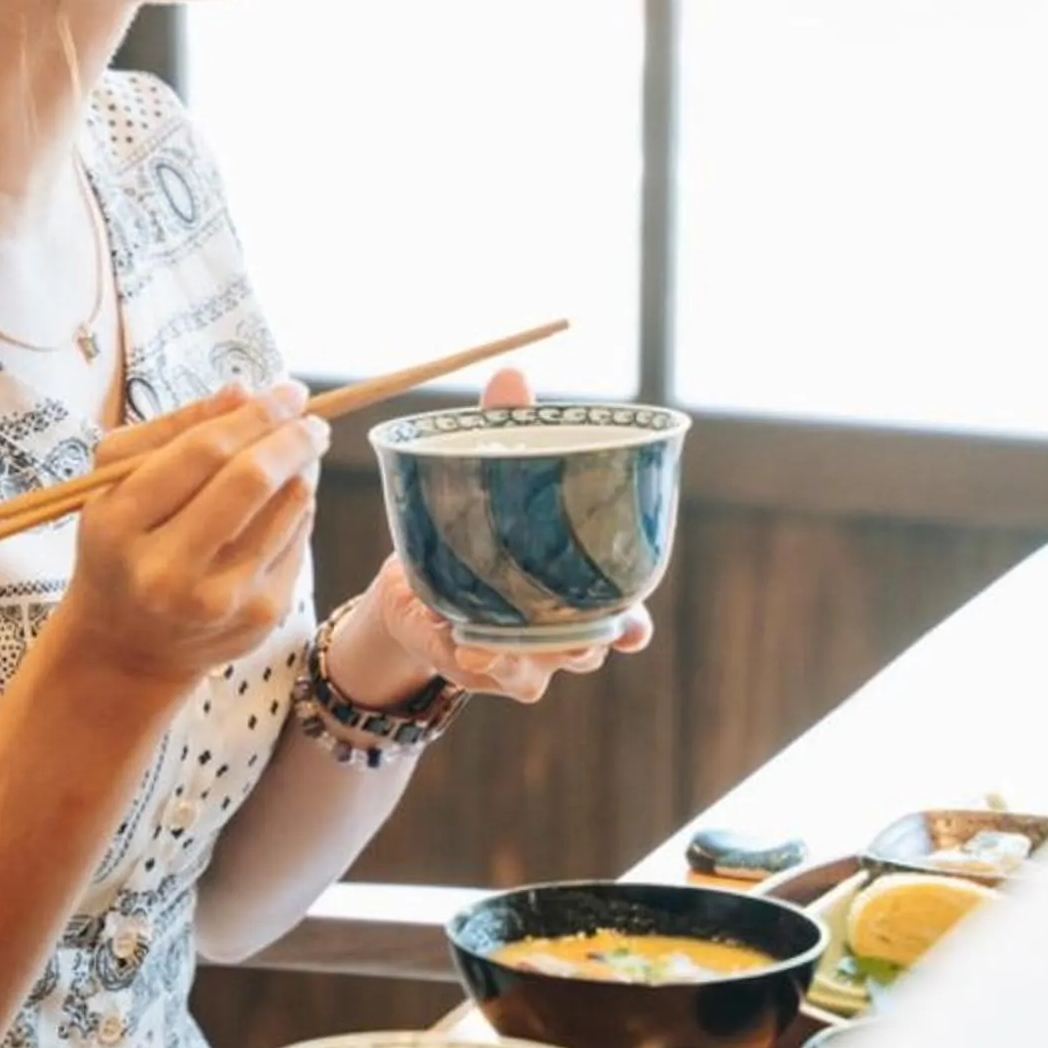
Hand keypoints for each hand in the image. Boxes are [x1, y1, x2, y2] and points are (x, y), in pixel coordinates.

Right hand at [52, 378, 327, 688]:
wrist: (126, 646)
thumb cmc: (122, 544)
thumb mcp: (117, 482)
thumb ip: (173, 429)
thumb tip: (244, 391)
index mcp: (120, 525)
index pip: (201, 452)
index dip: (255, 414)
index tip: (287, 391)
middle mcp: (166, 569)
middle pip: (251, 480)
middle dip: (292, 437)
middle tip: (311, 418)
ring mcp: (217, 599)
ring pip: (288, 508)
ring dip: (303, 470)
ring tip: (297, 453)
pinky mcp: (258, 617)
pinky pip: (299, 540)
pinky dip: (299, 509)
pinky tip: (283, 502)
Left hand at [352, 367, 655, 704]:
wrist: (413, 580)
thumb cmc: (478, 522)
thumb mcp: (489, 471)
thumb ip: (506, 426)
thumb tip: (512, 372)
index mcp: (582, 590)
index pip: (626, 618)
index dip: (633, 627)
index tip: (633, 633)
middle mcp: (561, 631)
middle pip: (588, 652)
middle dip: (582, 648)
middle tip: (568, 638)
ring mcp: (523, 658)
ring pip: (537, 674)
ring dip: (520, 659)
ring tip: (493, 640)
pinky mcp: (480, 669)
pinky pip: (485, 675)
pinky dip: (475, 661)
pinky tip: (459, 643)